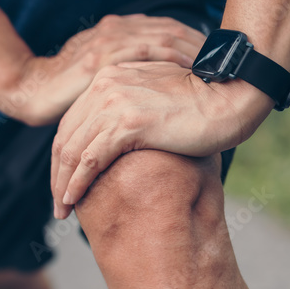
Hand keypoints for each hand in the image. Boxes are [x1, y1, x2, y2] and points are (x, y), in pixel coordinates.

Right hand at [0, 15, 208, 125]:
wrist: (33, 90)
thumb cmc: (66, 90)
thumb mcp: (105, 80)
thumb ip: (129, 76)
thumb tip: (161, 90)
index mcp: (120, 32)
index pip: (166, 31)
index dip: (195, 42)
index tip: (222, 57)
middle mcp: (116, 30)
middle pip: (170, 31)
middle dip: (202, 45)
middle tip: (231, 61)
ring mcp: (106, 42)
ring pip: (161, 40)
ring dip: (191, 53)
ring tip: (217, 68)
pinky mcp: (98, 59)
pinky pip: (141, 56)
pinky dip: (166, 62)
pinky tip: (187, 72)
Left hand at [50, 61, 274, 218]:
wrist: (232, 95)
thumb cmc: (203, 103)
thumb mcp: (156, 99)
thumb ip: (132, 109)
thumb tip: (121, 138)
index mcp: (109, 77)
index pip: (71, 122)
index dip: (63, 156)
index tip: (62, 181)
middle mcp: (105, 86)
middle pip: (65, 136)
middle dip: (57, 174)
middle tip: (58, 203)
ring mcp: (114, 103)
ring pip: (72, 150)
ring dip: (62, 184)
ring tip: (62, 210)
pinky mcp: (126, 123)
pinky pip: (89, 159)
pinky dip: (77, 183)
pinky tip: (72, 201)